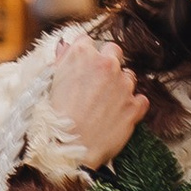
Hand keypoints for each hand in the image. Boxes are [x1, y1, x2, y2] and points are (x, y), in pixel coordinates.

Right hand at [45, 34, 147, 167]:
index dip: (84, 55)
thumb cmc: (53, 118)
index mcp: (82, 54)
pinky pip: (140, 99)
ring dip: (120, 85)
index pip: (88, 41)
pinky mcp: (135, 106)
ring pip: (128, 75)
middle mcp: (106, 64)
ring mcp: (123, 84)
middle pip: (113, 51)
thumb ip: (62, 60)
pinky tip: (117, 115)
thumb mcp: (50, 83)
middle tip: (96, 84)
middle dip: (107, 63)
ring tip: (105, 104)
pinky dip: (132, 106)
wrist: (67, 149)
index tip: (82, 68)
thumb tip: (66, 46)